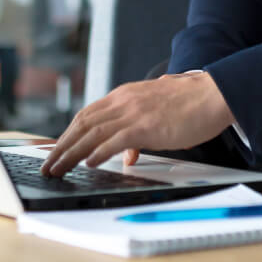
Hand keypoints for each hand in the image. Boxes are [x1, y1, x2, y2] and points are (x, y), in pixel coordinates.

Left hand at [40, 72, 234, 176]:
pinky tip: (89, 163)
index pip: (87, 114)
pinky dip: (99, 151)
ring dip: (72, 152)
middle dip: (62, 145)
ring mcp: (134, 111)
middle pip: (83, 123)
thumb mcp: (155, 111)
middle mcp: (124, 100)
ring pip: (93, 132)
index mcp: (125, 95)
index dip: (68, 133)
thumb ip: (137, 130)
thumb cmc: (188, 103)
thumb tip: (126, 153)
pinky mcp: (146, 124)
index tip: (56, 149)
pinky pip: (115, 139)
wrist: (212, 94)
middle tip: (48, 164)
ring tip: (59, 168)